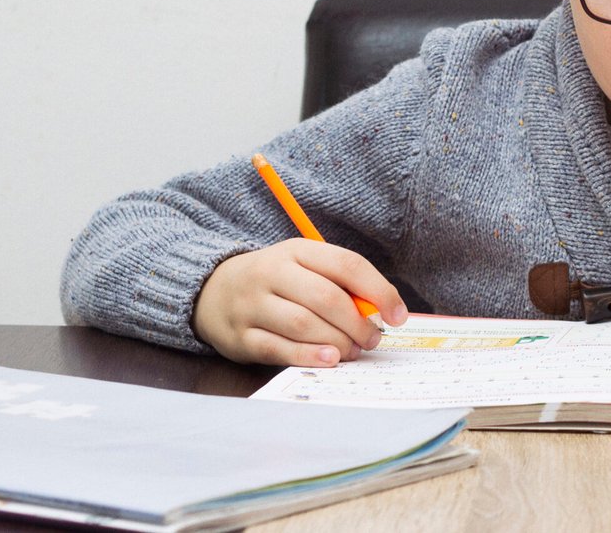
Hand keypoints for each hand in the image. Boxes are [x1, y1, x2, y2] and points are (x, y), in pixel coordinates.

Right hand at [191, 239, 407, 365]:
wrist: (212, 290)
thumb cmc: (276, 282)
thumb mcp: (304, 268)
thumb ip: (339, 283)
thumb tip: (380, 312)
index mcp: (297, 251)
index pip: (347, 264)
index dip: (379, 290)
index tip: (398, 315)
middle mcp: (272, 273)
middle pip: (326, 297)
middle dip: (358, 323)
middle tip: (373, 339)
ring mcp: (252, 305)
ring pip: (303, 324)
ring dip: (337, 341)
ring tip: (353, 351)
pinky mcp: (240, 336)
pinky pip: (278, 348)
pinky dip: (307, 356)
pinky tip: (329, 359)